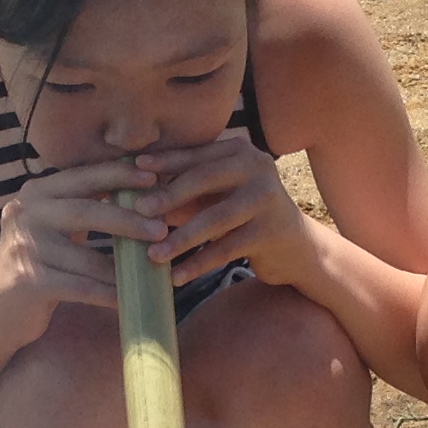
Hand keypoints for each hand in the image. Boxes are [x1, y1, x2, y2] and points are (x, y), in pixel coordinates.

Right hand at [0, 161, 166, 330]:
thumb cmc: (38, 265)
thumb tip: (140, 189)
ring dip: (125, 266)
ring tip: (153, 268)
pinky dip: (110, 294)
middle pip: (88, 211)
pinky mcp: (29, 282)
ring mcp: (25, 248)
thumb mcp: (54, 226)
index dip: (120, 176)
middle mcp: (25, 213)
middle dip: (129, 220)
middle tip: (162, 230)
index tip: (155, 178)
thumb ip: (83, 205)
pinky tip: (130, 298)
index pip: (84, 177)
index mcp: (36, 193)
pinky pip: (83, 288)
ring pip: (88, 258)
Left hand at [131, 134, 318, 291]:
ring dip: (180, 238)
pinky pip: (226, 249)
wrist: (296, 247)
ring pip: (215, 219)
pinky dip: (199, 264)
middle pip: (204, 179)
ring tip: (152, 255)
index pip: (196, 155)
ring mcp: (267, 199)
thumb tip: (130, 192)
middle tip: (137, 210)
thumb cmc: (244, 217)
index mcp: (240, 151)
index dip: (164, 162)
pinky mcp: (271, 232)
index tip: (132, 170)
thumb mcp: (215, 197)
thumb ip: (182, 191)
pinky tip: (176, 276)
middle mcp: (258, 168)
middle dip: (168, 196)